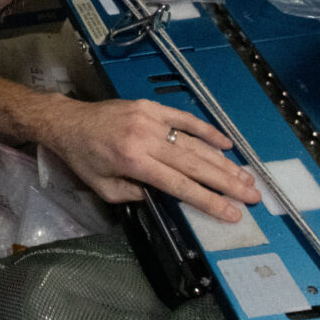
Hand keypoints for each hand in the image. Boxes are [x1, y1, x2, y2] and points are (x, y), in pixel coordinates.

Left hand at [34, 96, 260, 220]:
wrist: (67, 122)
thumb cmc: (84, 159)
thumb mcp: (104, 188)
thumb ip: (138, 195)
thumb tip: (170, 196)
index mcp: (134, 162)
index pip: (180, 186)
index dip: (209, 200)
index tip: (232, 212)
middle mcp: (146, 139)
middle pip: (195, 165)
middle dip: (226, 182)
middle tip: (251, 195)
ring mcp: (151, 119)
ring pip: (194, 143)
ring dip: (222, 161)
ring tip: (244, 176)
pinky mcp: (151, 106)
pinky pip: (184, 119)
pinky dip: (207, 131)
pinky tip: (226, 143)